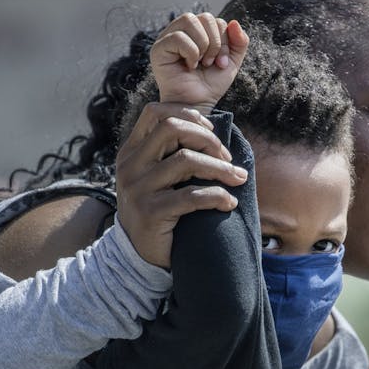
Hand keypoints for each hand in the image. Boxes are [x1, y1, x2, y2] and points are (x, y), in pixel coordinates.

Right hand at [115, 101, 247, 268]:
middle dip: (207, 139)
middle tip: (227, 157)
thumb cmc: (158, 211)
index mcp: (131, 152)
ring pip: (186, 160)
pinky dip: (218, 196)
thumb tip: (210, 130)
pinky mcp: (150, 213)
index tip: (211, 132)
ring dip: (220, 168)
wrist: (139, 256)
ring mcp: (137, 189)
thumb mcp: (155, 177)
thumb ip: (169, 153)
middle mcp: (130, 166)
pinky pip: (192, 196)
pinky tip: (229, 203)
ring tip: (238, 178)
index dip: (188, 114)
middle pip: (172, 128)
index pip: (154, 112)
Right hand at [150, 12, 248, 111]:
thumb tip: (234, 22)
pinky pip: (178, 37)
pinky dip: (191, 52)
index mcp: (197, 31)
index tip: (221, 62)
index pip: (215, 20)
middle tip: (210, 62)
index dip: (224, 39)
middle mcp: (181, 31)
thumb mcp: (231, 62)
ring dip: (203, 45)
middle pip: (204, 17)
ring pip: (190, 21)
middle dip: (215, 42)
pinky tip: (189, 66)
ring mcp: (167, 38)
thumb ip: (239, 42)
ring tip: (200, 63)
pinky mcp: (158, 49)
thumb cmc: (210, 84)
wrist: (198, 104)